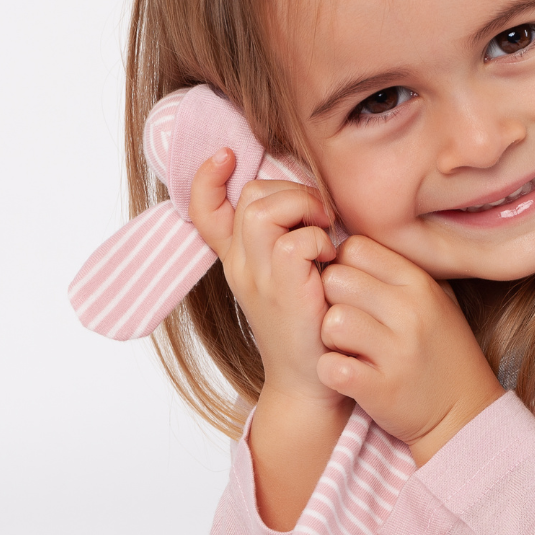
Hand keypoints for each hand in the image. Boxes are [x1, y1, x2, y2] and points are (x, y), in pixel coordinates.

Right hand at [189, 149, 343, 412]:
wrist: (310, 379)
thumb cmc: (311, 324)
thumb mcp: (292, 277)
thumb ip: (288, 241)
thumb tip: (311, 200)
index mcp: (239, 260)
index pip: (205, 211)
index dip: (207, 178)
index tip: (224, 155)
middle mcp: (242, 265)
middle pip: (250, 197)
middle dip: (291, 190)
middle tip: (320, 217)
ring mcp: (258, 275)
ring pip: (264, 209)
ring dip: (304, 208)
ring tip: (325, 232)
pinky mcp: (282, 287)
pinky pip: (295, 239)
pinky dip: (319, 240)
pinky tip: (329, 261)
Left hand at [319, 236, 505, 465]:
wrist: (465, 413)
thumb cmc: (441, 351)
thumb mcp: (435, 300)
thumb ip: (400, 271)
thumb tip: (355, 238)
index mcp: (420, 284)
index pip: (356, 248)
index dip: (344, 266)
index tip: (351, 289)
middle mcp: (410, 312)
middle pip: (336, 279)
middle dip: (331, 299)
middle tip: (346, 320)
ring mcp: (397, 352)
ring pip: (331, 321)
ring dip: (330, 338)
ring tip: (348, 348)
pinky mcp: (381, 389)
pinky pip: (331, 366)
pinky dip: (331, 371)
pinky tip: (347, 373)